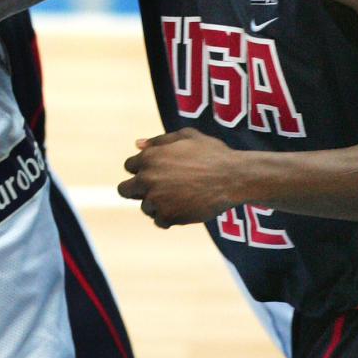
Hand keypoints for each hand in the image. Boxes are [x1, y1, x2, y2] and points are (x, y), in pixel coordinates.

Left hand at [117, 127, 238, 227]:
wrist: (233, 177)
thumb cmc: (212, 153)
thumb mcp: (186, 136)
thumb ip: (159, 141)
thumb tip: (137, 144)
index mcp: (148, 157)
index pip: (129, 166)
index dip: (142, 169)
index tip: (158, 172)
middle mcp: (147, 178)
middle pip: (124, 190)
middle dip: (137, 190)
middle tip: (157, 190)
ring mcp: (156, 199)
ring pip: (144, 207)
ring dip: (157, 205)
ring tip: (179, 198)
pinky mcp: (168, 216)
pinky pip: (159, 221)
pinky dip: (169, 218)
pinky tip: (183, 209)